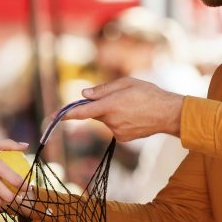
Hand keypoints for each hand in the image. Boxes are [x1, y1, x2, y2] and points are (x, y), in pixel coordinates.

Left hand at [61, 78, 184, 141]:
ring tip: (132, 106)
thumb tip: (83, 95)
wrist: (168, 113)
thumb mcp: (126, 83)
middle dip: (100, 106)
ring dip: (112, 113)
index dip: (66, 114)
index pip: (82, 112)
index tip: (53, 117)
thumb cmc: (148, 93)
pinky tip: (134, 117)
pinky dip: (119, 121)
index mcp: (110, 105)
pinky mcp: (122, 138)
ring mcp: (117, 132)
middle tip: (120, 99)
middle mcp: (111, 121)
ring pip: (105, 120)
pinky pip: (114, 128)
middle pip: (95, 113)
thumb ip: (103, 89)